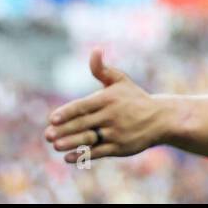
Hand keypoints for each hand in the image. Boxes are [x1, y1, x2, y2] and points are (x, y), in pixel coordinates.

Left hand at [44, 48, 167, 162]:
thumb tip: (95, 50)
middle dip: (64, 130)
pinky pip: (98, 153)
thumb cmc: (134, 98)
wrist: (160, 119)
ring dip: (71, 143)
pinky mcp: (120, 148)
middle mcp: (112, 115)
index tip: (52, 119)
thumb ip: (103, 69)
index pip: (83, 106)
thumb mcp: (121, 81)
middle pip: (83, 124)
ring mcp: (117, 132)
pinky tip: (68, 157)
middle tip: (47, 135)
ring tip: (56, 146)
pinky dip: (83, 156)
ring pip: (89, 139)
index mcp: (110, 99)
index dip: (67, 113)